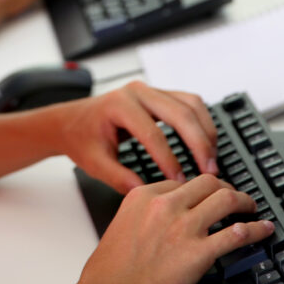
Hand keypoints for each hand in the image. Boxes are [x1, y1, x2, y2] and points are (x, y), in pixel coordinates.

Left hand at [54, 81, 218, 192]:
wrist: (71, 120)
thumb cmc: (81, 137)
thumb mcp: (94, 163)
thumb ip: (119, 178)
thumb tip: (146, 193)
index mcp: (119, 105)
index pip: (153, 133)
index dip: (169, 159)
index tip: (180, 181)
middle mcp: (138, 92)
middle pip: (180, 113)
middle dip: (198, 143)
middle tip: (209, 171)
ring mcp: (150, 90)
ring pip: (191, 104)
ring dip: (205, 131)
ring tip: (211, 159)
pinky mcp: (159, 95)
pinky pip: (189, 103)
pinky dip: (201, 122)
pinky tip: (206, 144)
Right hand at [74, 175, 273, 283]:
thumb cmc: (111, 269)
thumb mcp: (123, 225)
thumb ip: (146, 213)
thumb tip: (166, 214)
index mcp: (144, 196)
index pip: (182, 182)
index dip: (199, 189)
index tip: (207, 194)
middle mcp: (165, 206)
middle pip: (207, 183)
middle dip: (225, 187)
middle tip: (234, 196)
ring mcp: (184, 227)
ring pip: (226, 200)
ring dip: (245, 202)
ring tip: (252, 208)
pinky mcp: (199, 252)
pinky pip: (237, 234)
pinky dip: (255, 230)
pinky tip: (263, 230)